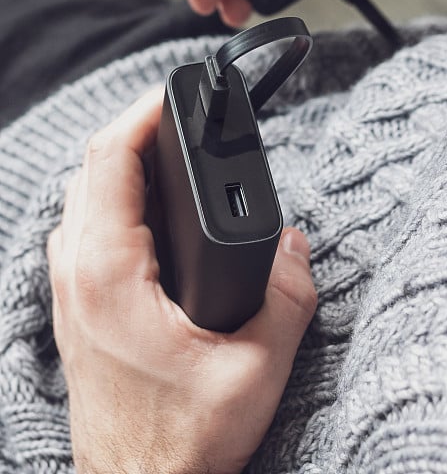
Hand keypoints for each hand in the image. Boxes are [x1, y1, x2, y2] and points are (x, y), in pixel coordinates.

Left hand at [47, 89, 316, 473]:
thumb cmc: (182, 441)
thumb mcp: (256, 369)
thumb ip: (287, 294)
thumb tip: (291, 241)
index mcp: (110, 274)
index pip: (112, 158)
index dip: (144, 112)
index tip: (177, 93)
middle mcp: (76, 272)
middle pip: (94, 165)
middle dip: (138, 128)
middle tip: (182, 115)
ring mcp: (68, 287)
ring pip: (84, 192)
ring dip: (122, 160)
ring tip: (169, 147)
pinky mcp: (75, 301)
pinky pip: (83, 222)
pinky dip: (113, 194)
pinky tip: (147, 203)